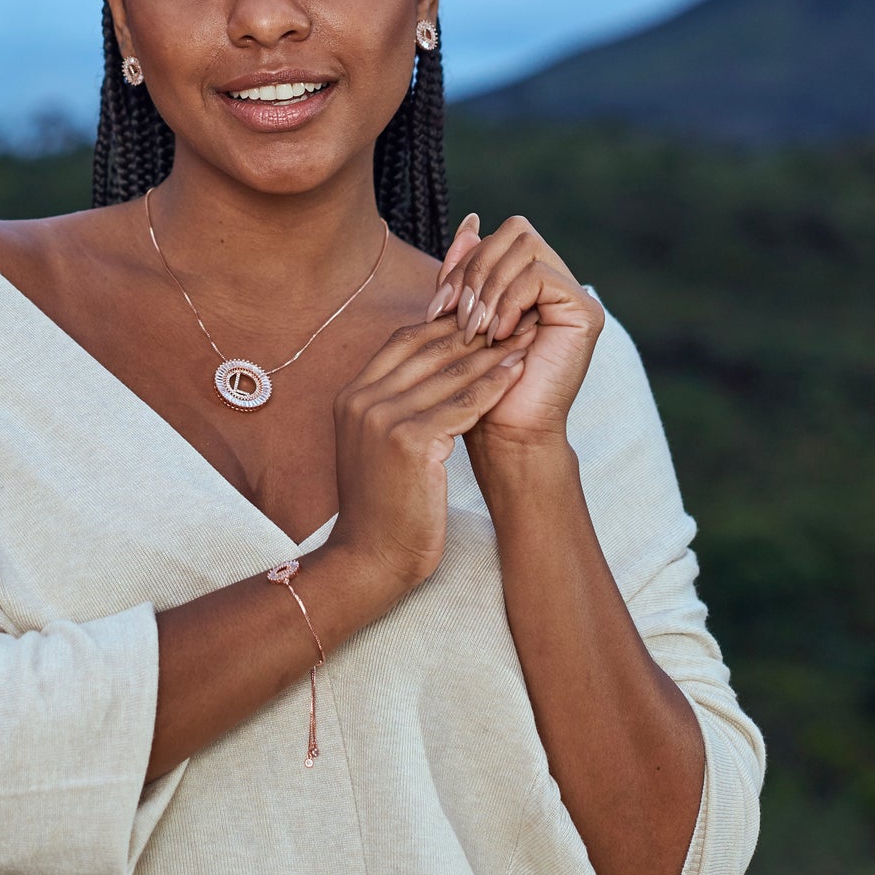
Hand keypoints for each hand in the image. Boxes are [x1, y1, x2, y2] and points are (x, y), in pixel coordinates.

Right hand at [327, 306, 537, 592]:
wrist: (369, 559)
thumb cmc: (381, 508)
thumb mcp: (375, 447)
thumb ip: (392, 408)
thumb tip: (429, 378)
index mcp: (351, 396)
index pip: (402, 342)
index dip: (445, 326)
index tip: (483, 317)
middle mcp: (362, 400)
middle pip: (427, 349)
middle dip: (474, 331)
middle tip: (513, 315)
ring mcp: (382, 419)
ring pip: (449, 373)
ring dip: (492, 352)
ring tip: (524, 337)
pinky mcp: (410, 442)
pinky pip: (463, 404)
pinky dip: (494, 385)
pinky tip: (519, 371)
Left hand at [433, 212, 603, 454]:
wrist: (502, 432)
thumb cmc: (474, 383)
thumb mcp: (457, 317)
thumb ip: (463, 271)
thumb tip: (469, 220)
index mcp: (524, 280)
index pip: (495, 236)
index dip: (461, 263)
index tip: (437, 306)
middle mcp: (553, 281)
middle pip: (514, 229)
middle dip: (475, 269)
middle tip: (457, 316)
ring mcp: (572, 293)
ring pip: (526, 245)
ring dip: (490, 286)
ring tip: (476, 330)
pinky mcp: (586, 310)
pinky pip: (540, 274)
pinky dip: (511, 300)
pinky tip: (499, 335)